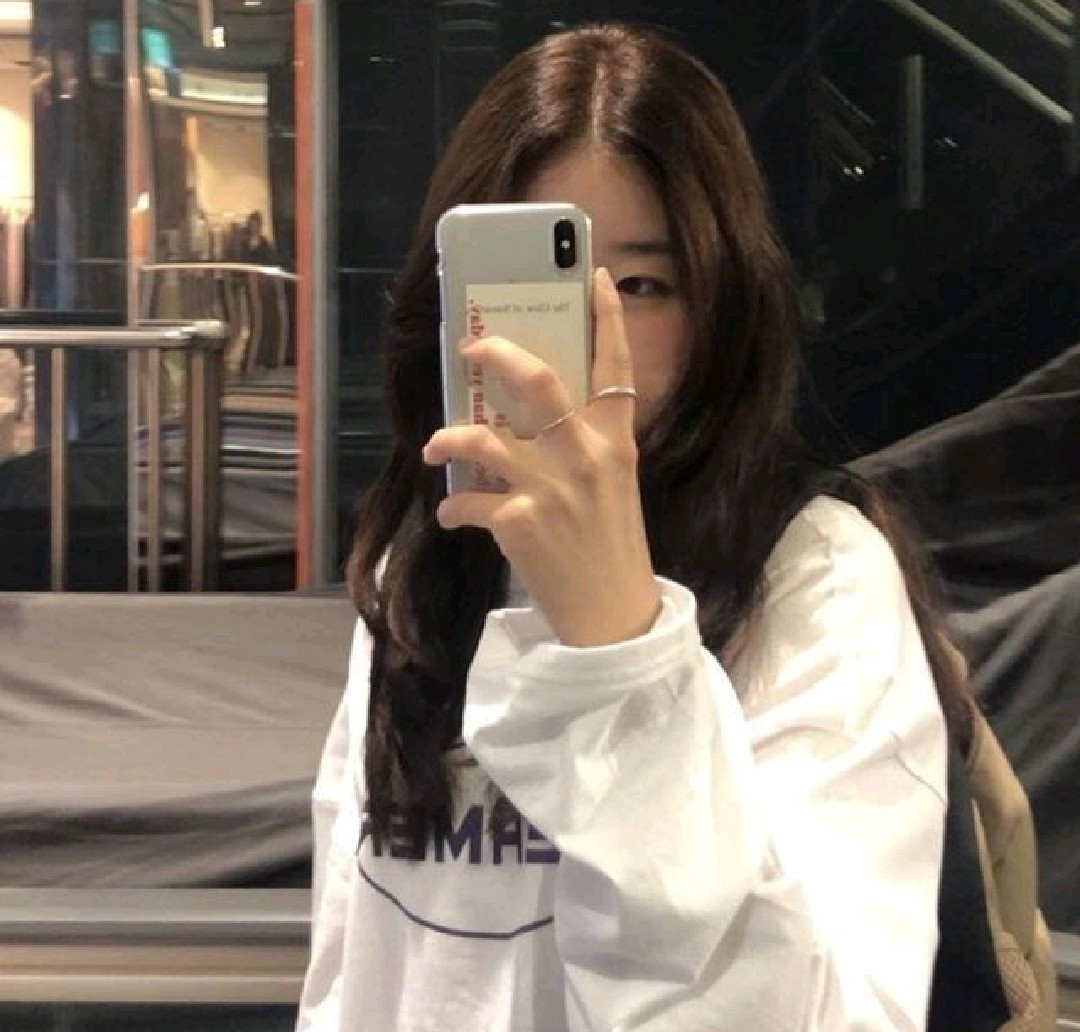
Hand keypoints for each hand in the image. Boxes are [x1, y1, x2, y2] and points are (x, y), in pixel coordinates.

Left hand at [422, 268, 661, 646]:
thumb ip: (584, 449)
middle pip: (539, 381)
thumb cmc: (613, 549)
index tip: (597, 277)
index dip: (607, 319)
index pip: (617, 369)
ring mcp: (551, 489)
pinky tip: (453, 514)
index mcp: (615, 444)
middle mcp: (586, 457)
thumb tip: (530, 424)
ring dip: (447, 437)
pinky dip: (453, 506)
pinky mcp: (519, 523)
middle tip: (472, 347)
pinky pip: (467, 500)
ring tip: (433, 446)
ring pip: (483, 437)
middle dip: (499, 354)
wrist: (613, 616)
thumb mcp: (614, 489)